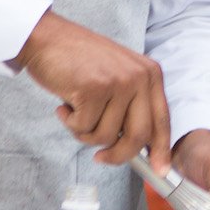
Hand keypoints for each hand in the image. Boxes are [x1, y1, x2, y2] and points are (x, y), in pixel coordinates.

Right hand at [13, 10, 171, 169]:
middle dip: (118, 155)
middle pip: (138, 136)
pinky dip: (70, 123)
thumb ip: (131, 105)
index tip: (160, 171)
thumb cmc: (80, 62)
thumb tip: (139, 147)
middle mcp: (140, 77)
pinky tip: (65, 104)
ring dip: (84, 132)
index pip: (162, 120)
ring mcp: (118, 82)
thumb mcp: (118, 77)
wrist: (48, 39)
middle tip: (101, 158)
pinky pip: (83, 128)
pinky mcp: (94, 89)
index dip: (161, 149)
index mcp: (150, 75)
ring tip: (75, 111)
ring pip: (105, 135)